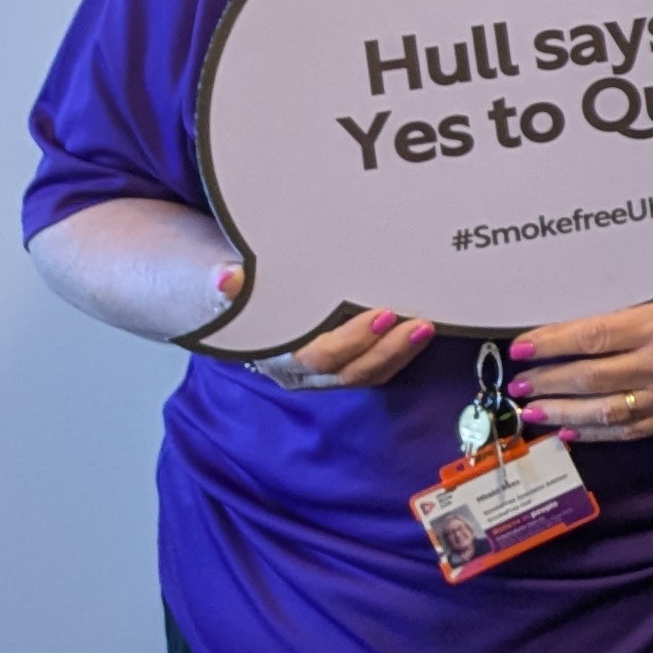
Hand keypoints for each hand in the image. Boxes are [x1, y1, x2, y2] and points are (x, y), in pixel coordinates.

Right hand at [252, 286, 436, 391]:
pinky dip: (399, 354)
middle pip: (350, 372)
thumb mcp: (240, 292)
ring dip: (400, 353)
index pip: (318, 357)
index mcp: (279, 355)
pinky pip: (376, 370)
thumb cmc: (251, 299)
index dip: (350, 341)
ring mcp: (327, 373)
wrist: (250, 309)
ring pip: (368, 374)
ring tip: (426, 328)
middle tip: (415, 323)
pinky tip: (420, 334)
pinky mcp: (347, 366)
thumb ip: (236, 288)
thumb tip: (227, 278)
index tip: (381, 315)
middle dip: (386, 350)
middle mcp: (304, 372)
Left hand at [510, 281, 652, 440]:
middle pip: (589, 377)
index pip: (590, 337)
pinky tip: (569, 429)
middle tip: (518, 382)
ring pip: (602, 411)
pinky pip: (627, 430)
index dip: (550, 344)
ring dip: (560, 411)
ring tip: (531, 409)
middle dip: (546, 381)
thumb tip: (568, 330)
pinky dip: (594, 433)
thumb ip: (625, 314)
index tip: (520, 348)